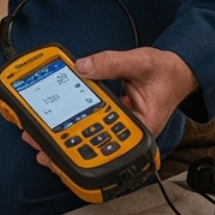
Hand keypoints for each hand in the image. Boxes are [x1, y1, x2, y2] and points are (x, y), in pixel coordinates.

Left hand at [20, 47, 196, 170]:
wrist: (176, 71)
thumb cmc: (165, 73)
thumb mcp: (140, 62)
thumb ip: (111, 63)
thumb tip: (82, 67)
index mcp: (142, 127)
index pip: (111, 145)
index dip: (83, 151)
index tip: (61, 151)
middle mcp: (130, 133)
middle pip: (94, 146)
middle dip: (64, 148)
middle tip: (37, 142)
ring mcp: (120, 127)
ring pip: (89, 137)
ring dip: (64, 137)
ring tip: (37, 135)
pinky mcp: (112, 119)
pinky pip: (91, 123)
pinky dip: (72, 122)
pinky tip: (53, 122)